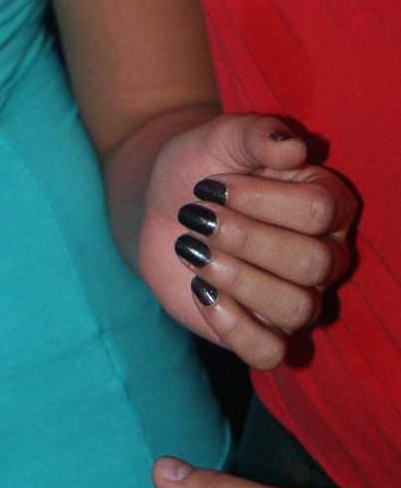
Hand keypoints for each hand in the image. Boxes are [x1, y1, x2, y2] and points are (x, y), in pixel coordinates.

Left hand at [138, 114, 355, 367]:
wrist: (160, 205)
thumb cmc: (200, 167)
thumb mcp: (221, 137)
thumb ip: (256, 134)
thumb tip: (293, 147)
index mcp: (327, 204)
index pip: (318, 211)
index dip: (259, 199)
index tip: (210, 184)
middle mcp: (324, 256)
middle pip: (311, 264)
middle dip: (244, 239)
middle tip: (197, 217)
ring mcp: (298, 299)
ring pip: (294, 310)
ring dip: (234, 278)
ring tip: (192, 248)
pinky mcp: (263, 333)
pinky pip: (269, 353)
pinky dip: (232, 326)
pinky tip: (200, 290)